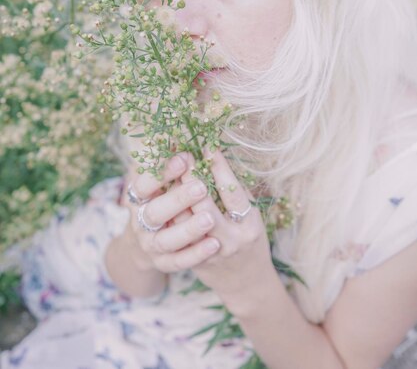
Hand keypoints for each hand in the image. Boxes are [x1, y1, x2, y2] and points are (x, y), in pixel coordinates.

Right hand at [129, 154, 220, 271]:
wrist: (145, 249)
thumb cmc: (159, 203)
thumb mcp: (157, 184)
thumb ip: (166, 164)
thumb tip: (181, 134)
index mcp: (138, 198)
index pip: (143, 184)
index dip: (161, 172)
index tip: (184, 157)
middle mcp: (141, 222)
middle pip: (155, 212)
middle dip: (178, 199)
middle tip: (200, 187)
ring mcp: (151, 246)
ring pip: (167, 240)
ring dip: (188, 229)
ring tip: (209, 218)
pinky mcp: (164, 264)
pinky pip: (179, 262)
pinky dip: (195, 254)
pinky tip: (214, 244)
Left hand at [179, 149, 275, 310]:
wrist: (245, 283)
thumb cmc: (250, 240)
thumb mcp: (252, 216)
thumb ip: (236, 192)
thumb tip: (215, 159)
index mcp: (249, 226)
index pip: (233, 193)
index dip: (220, 169)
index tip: (208, 148)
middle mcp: (230, 241)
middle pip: (205, 207)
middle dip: (192, 179)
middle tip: (183, 155)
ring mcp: (210, 254)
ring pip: (185, 222)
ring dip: (175, 195)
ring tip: (170, 173)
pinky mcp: (193, 262)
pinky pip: (175, 235)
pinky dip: (169, 213)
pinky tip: (163, 195)